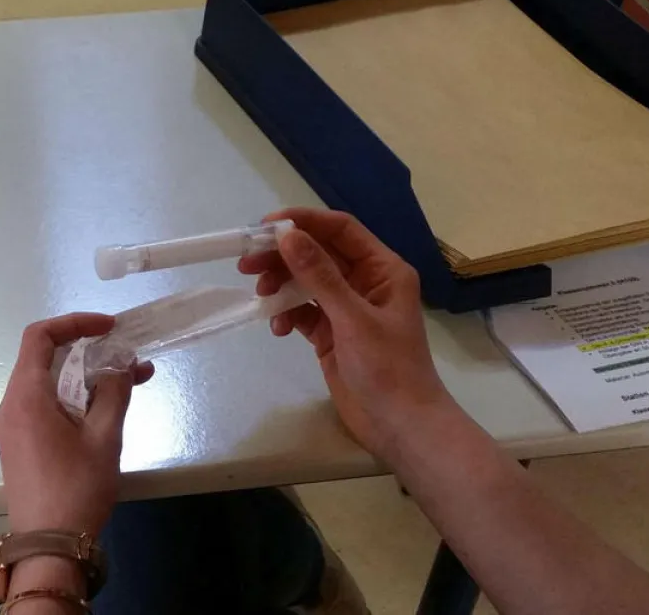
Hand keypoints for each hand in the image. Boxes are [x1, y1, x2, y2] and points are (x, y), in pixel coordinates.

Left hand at [0, 313, 153, 536]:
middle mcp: (11, 406)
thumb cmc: (76, 489)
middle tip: (127, 356)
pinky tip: (107, 408)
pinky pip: (44, 407)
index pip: (40, 337)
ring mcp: (12, 427)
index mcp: (25, 397)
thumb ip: (114, 392)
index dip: (74, 323)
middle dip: (88, 351)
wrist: (49, 546)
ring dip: (85, 377)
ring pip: (47, 385)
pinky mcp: (19, 445)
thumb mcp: (104, 438)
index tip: (109, 328)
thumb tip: (121, 364)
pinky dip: (74, 399)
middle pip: (44, 359)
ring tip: (130, 382)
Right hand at [239, 208, 457, 460]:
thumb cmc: (388, 369)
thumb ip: (319, 276)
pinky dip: (286, 314)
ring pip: (306, 282)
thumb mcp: (352, 319)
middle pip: (318, 253)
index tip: (265, 227)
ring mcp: (346, 309)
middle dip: (283, 256)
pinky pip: (302, 311)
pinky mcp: (331, 334)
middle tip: (247, 263)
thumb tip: (286, 236)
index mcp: (382, 270)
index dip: (304, 222)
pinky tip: (278, 329)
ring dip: (281, 285)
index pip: (340, 230)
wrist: (401, 426)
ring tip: (261, 297)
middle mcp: (365, 283)